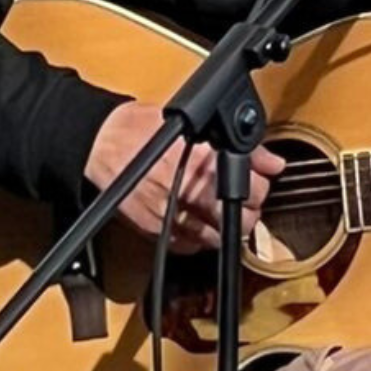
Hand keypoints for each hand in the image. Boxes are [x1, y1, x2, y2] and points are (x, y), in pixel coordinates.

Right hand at [83, 99, 286, 253]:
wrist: (98, 144)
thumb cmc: (140, 129)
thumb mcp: (196, 124)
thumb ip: (240, 147)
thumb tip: (273, 162)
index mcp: (202, 163)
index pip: (253, 190)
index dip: (261, 186)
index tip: (258, 180)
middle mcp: (188, 193)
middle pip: (241, 221)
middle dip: (249, 211)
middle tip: (244, 198)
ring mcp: (171, 217)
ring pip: (217, 239)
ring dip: (225, 226)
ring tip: (221, 209)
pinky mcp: (155, 231)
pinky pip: (189, 247)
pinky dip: (199, 237)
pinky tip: (197, 219)